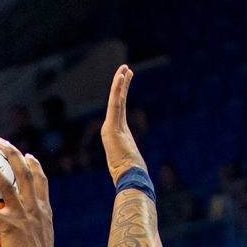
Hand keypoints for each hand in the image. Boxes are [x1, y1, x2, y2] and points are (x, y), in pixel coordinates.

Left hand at [0, 140, 57, 246]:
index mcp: (42, 209)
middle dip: (15, 156)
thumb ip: (32, 228)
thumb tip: (22, 230)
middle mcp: (33, 208)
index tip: (29, 155)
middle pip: (25, 175)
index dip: (35, 167)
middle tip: (4, 144)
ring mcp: (22, 215)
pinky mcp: (9, 226)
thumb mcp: (40, 240)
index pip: (41, 182)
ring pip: (6, 186)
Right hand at [100, 63, 145, 179]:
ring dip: (120, 83)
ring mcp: (110, 127)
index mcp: (117, 133)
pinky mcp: (111, 128)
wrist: (128, 178)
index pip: (120, 109)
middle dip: (122, 84)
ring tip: (125, 69)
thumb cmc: (131, 173)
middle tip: (126, 68)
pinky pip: (115, 105)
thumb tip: (136, 168)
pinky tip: (121, 78)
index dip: (122, 93)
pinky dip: (117, 90)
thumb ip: (130, 159)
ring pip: (116, 100)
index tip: (127, 79)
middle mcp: (112, 128)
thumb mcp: (131, 162)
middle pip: (117, 101)